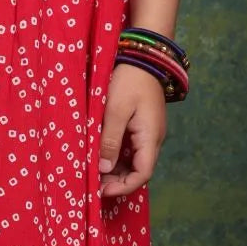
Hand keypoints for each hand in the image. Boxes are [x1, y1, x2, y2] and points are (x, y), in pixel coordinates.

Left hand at [98, 61, 166, 198]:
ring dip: (116, 168)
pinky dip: (117, 155)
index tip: (101, 190)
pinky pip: (131, 147)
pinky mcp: (142, 124)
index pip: (142, 174)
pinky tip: (100, 154)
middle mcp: (153, 139)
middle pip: (138, 170)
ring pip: (134, 160)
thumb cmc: (128, 80)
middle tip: (93, 182)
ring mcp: (149, 131)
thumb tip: (103, 169)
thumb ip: (109, 140)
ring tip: (93, 170)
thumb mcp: (114, 110)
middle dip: (117, 180)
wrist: (142, 55)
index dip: (123, 187)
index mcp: (150, 137)